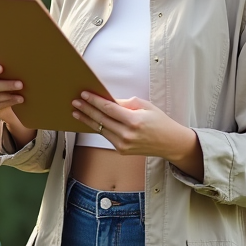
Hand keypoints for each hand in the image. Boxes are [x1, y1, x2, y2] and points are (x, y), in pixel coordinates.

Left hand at [72, 92, 202, 176]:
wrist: (170, 143)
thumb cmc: (159, 121)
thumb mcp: (145, 106)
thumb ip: (125, 103)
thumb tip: (107, 100)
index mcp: (134, 121)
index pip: (109, 109)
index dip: (95, 101)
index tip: (84, 94)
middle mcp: (127, 135)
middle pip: (101, 119)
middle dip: (86, 109)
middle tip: (75, 102)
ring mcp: (123, 145)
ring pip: (100, 129)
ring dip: (87, 120)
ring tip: (77, 111)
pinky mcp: (121, 150)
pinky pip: (106, 136)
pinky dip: (98, 128)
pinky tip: (90, 121)